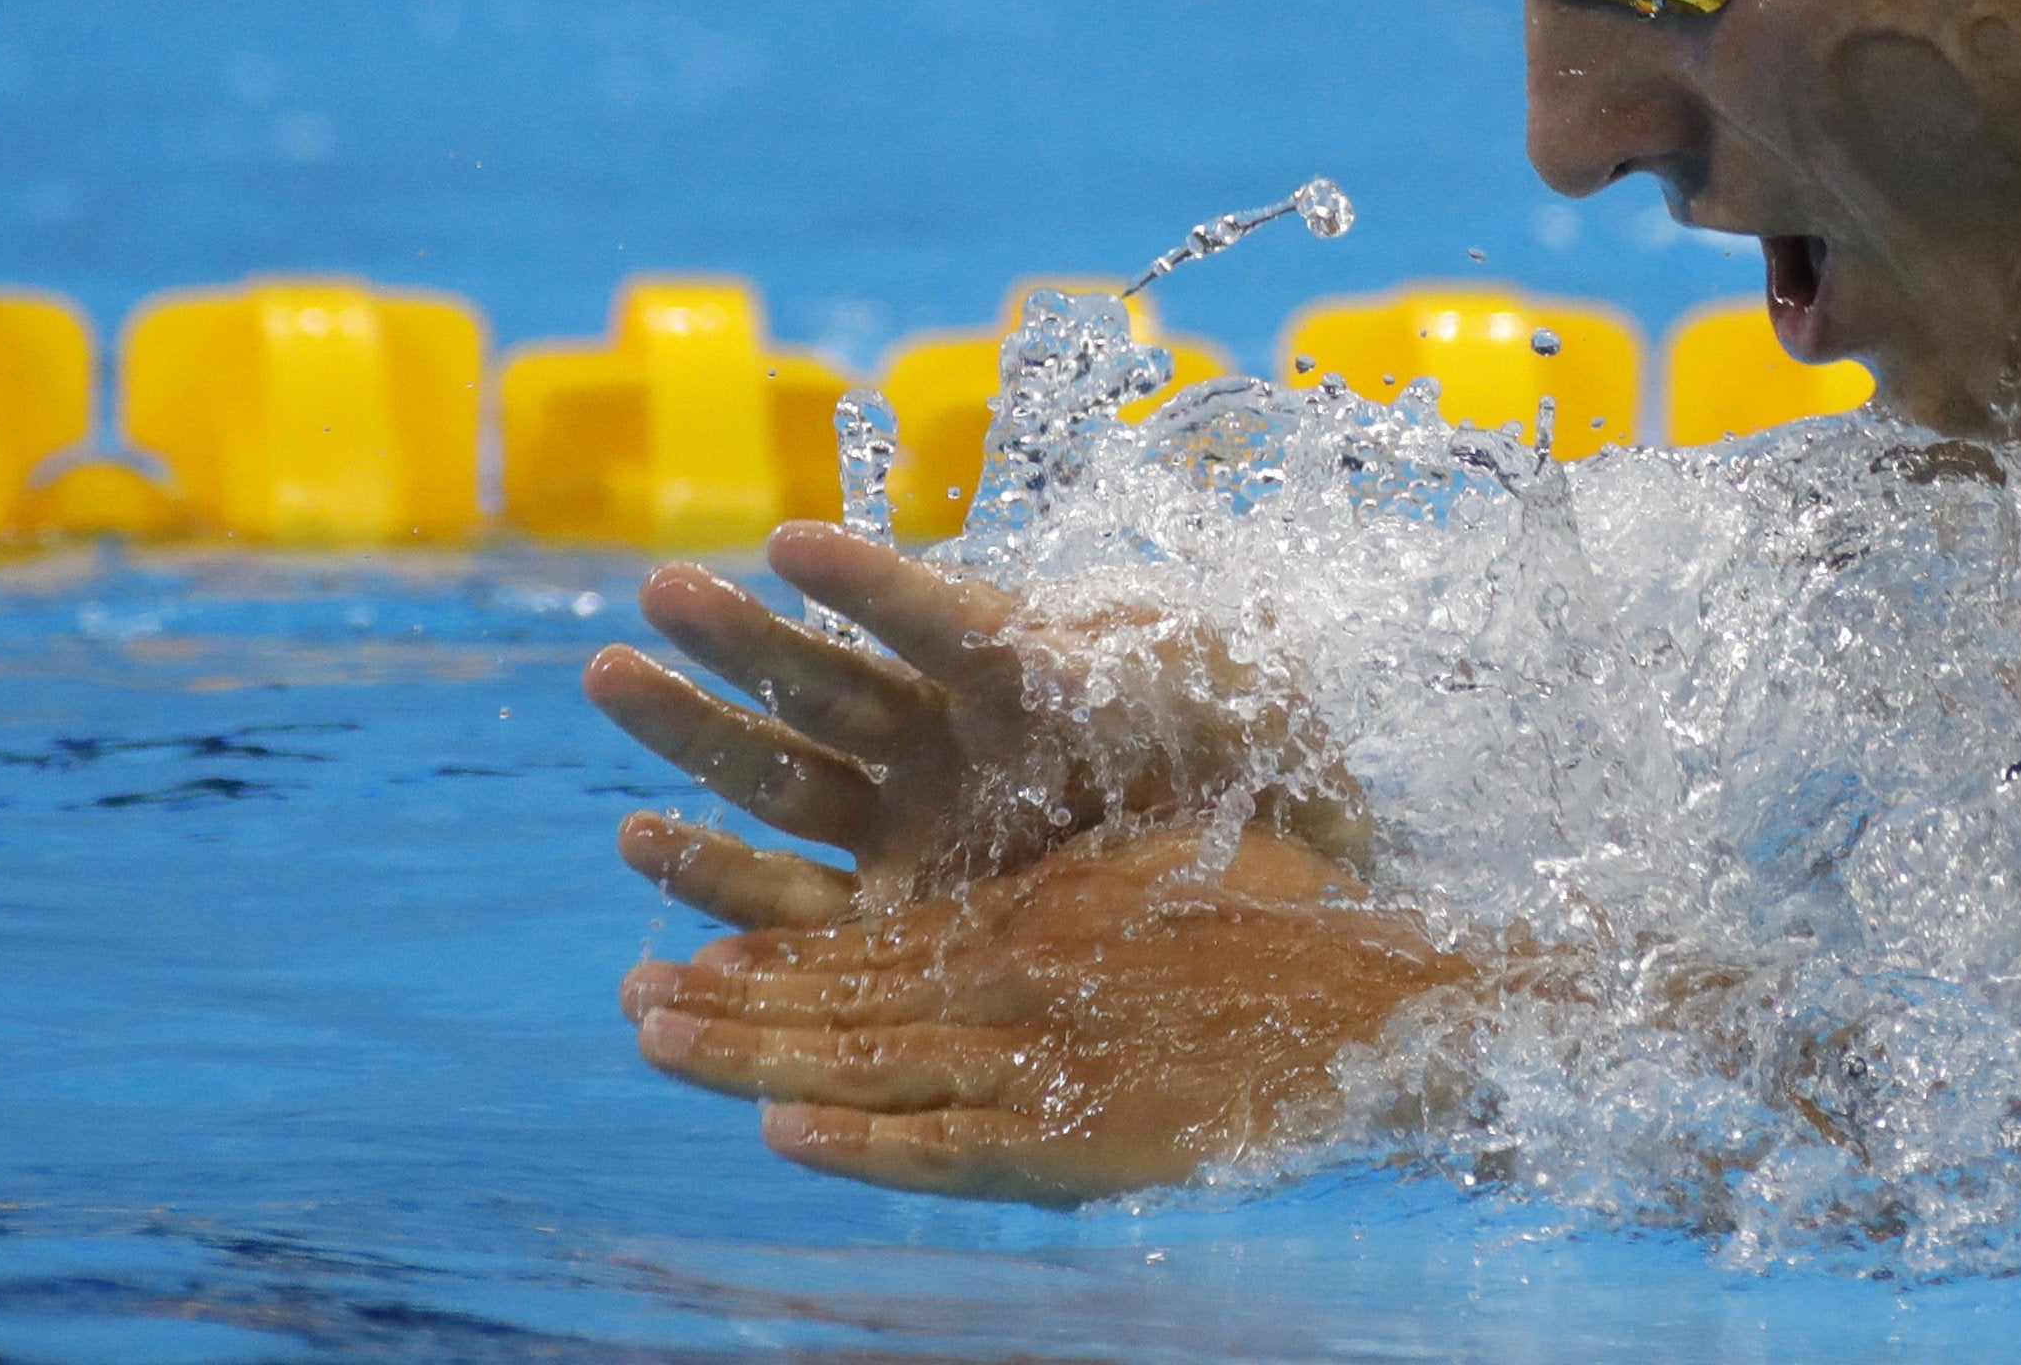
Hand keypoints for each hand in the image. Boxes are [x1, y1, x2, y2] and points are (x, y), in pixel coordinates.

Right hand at [582, 521, 1362, 929]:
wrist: (1298, 882)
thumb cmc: (1267, 766)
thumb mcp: (1221, 685)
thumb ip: (1134, 658)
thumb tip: (1044, 636)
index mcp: (1020, 666)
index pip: (932, 616)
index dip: (867, 584)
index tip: (792, 543)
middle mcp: (952, 742)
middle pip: (828, 682)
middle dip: (740, 637)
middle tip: (655, 590)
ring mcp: (919, 830)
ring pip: (784, 773)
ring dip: (695, 728)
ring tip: (610, 671)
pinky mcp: (904, 926)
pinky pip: (796, 903)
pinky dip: (716, 873)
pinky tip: (642, 836)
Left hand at [621, 823, 1470, 1199]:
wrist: (1391, 998)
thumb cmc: (1292, 923)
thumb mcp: (1157, 876)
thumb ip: (1071, 897)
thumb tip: (1001, 914)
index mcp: (1034, 919)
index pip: (871, 944)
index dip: (770, 955)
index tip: (680, 955)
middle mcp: (1021, 979)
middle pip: (845, 999)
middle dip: (729, 1003)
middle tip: (629, 1000)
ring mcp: (1046, 1054)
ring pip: (870, 1062)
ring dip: (757, 1057)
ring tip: (657, 1042)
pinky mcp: (1084, 1127)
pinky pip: (953, 1145)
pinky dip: (867, 1143)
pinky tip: (786, 1134)